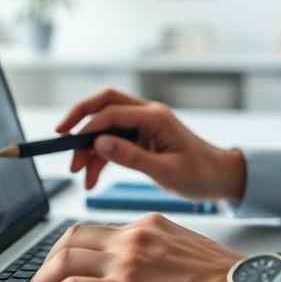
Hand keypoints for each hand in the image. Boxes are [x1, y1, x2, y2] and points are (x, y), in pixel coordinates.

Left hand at [17, 213, 243, 281]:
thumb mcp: (186, 253)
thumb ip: (157, 255)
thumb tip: (141, 274)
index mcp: (149, 225)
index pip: (95, 230)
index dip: (68, 250)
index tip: (58, 266)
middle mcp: (134, 236)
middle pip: (70, 240)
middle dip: (45, 263)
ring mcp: (127, 259)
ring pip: (62, 261)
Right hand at [55, 88, 246, 199]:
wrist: (220, 178)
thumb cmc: (200, 174)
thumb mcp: (165, 171)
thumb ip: (131, 157)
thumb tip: (99, 143)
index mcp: (156, 117)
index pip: (112, 113)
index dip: (86, 125)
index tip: (66, 142)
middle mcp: (148, 114)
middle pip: (105, 103)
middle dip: (80, 119)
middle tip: (60, 138)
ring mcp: (145, 124)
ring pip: (107, 124)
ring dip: (90, 147)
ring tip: (80, 174)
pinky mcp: (143, 137)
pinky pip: (114, 140)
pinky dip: (101, 156)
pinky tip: (92, 176)